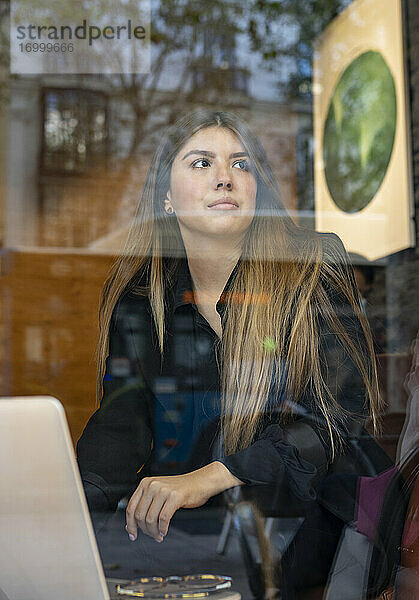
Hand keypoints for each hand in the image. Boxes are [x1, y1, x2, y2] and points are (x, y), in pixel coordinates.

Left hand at [125, 461, 242, 541]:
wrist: (200, 481)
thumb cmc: (180, 489)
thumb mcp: (159, 493)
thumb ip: (145, 506)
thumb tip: (131, 525)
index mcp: (145, 483)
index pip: (131, 507)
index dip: (130, 524)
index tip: (133, 535)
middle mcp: (152, 485)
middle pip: (140, 515)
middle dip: (145, 530)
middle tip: (153, 536)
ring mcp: (163, 490)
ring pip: (150, 519)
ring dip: (154, 532)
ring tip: (159, 535)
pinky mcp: (175, 496)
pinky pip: (163, 519)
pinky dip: (163, 528)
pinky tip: (165, 531)